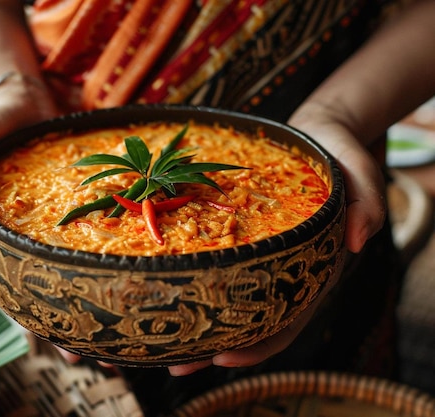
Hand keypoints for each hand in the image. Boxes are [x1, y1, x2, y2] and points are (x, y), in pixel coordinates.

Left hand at [55, 114, 384, 375]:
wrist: (312, 136)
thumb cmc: (335, 155)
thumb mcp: (358, 169)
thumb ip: (366, 201)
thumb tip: (356, 240)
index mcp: (309, 270)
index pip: (287, 321)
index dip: (259, 344)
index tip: (225, 355)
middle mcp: (278, 271)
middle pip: (247, 322)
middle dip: (212, 345)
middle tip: (175, 362)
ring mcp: (255, 258)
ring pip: (224, 300)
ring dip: (192, 323)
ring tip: (157, 342)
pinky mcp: (235, 239)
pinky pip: (210, 264)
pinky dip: (186, 280)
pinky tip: (155, 286)